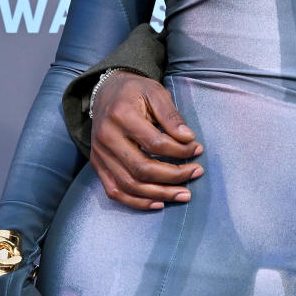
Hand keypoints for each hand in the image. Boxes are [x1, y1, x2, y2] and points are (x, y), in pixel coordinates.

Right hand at [90, 72, 203, 209]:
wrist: (106, 92)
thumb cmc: (135, 92)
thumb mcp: (156, 93)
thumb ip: (172, 116)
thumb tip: (189, 139)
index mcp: (121, 116)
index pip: (155, 143)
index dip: (180, 151)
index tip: (197, 149)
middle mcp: (106, 138)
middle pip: (142, 168)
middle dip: (173, 176)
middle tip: (196, 173)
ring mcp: (99, 154)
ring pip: (130, 185)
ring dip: (160, 194)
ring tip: (184, 194)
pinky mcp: (97, 165)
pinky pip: (115, 191)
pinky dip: (137, 202)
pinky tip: (159, 203)